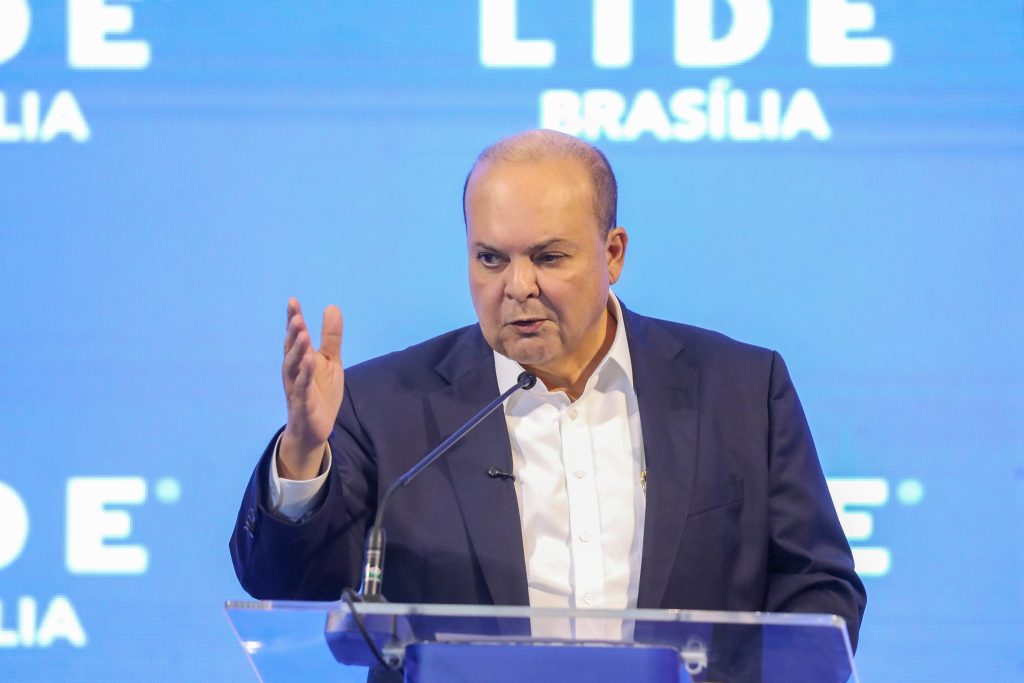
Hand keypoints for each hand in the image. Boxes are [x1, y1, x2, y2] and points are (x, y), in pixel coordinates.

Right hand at [279, 297, 343, 478]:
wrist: (315, 427)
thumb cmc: (320, 392)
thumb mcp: (330, 362)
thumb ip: (331, 337)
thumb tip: (331, 307)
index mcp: (300, 359)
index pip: (296, 336)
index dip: (293, 318)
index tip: (293, 300)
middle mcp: (293, 370)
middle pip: (291, 348)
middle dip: (292, 333)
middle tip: (296, 316)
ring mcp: (296, 386)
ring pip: (293, 366)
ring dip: (297, 350)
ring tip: (303, 334)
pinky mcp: (303, 403)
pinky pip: (302, 387)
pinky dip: (305, 374)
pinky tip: (309, 361)